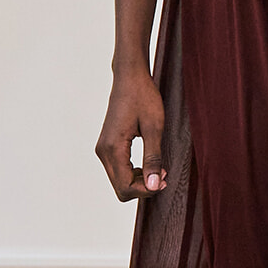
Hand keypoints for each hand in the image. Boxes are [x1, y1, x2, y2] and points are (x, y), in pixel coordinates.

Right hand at [95, 71, 166, 201]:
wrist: (130, 77)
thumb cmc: (144, 97)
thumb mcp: (154, 128)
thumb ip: (153, 158)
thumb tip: (153, 186)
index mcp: (113, 148)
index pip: (125, 187)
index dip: (146, 190)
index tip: (164, 179)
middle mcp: (103, 151)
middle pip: (120, 188)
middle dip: (143, 187)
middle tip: (163, 175)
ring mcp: (103, 149)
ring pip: (118, 181)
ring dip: (139, 181)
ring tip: (158, 168)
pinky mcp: (107, 145)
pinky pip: (118, 170)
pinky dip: (133, 173)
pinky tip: (149, 163)